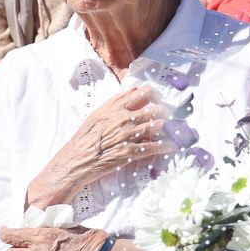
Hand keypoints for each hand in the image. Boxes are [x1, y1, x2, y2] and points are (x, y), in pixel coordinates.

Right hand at [34, 86, 171, 206]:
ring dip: (168, 128)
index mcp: (116, 108)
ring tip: (173, 129)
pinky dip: (166, 146)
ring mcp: (129, 135)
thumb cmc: (85, 138)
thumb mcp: (97, 114)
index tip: (160, 99)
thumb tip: (135, 89)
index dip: (156, 95)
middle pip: (155, 110)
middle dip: (165, 113)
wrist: (76, 161)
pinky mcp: (132, 152)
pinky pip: (155, 147)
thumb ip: (116, 101)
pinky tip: (172, 146)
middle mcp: (124, 119)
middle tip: (169, 115)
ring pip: (158, 126)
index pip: (144, 93)